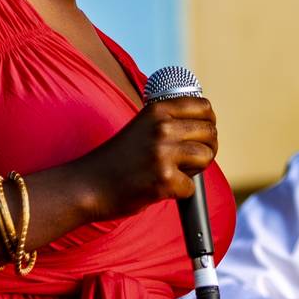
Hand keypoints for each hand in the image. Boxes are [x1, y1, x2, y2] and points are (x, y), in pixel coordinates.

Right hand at [74, 97, 217, 219]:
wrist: (87, 185)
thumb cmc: (118, 158)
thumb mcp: (142, 125)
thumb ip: (170, 121)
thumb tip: (207, 124)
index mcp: (158, 109)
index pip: (204, 107)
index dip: (208, 123)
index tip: (201, 134)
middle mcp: (162, 127)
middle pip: (210, 132)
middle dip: (206, 148)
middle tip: (189, 160)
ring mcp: (163, 153)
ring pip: (206, 157)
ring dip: (196, 169)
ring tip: (175, 172)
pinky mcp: (164, 179)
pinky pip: (191, 187)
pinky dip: (179, 192)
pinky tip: (160, 188)